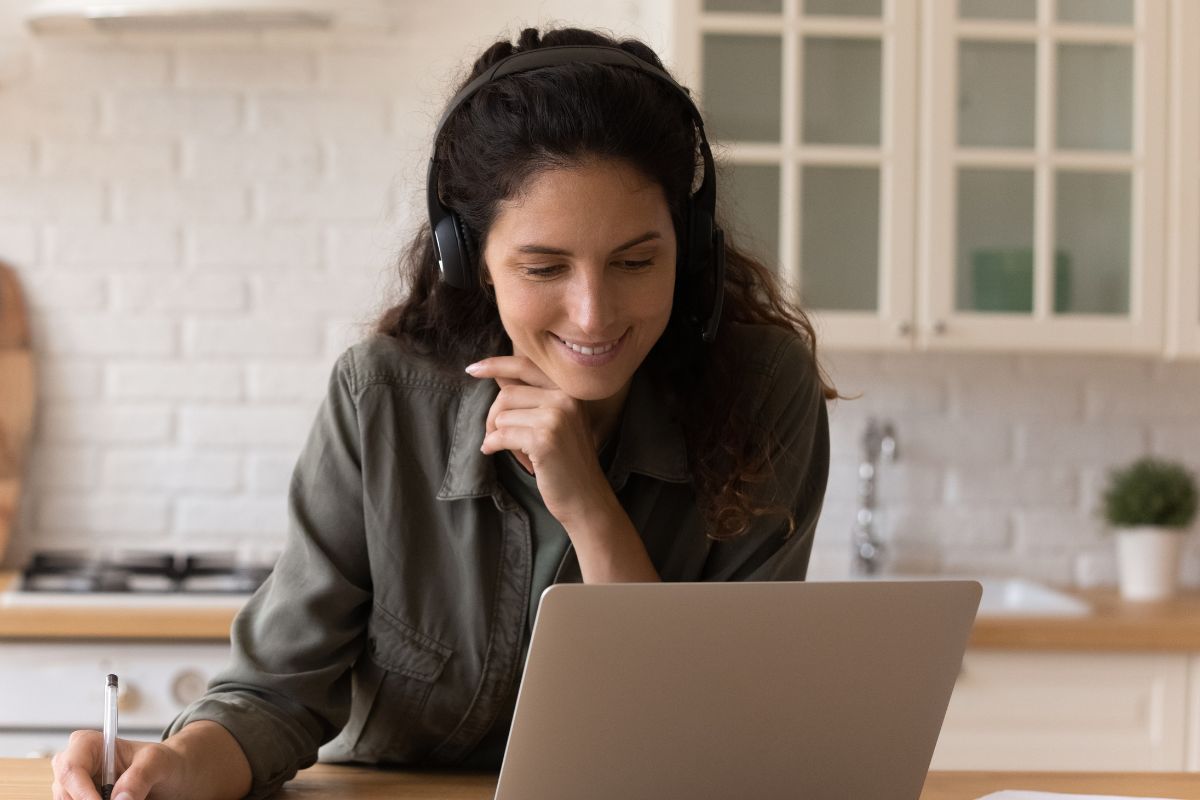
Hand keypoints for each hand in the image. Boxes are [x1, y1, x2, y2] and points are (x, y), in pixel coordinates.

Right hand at [52, 730, 183, 799]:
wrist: (167, 776)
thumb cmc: (160, 761)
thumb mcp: (158, 762)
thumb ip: (140, 776)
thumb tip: (120, 799)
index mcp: (87, 744)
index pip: (71, 768)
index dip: (81, 792)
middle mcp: (73, 766)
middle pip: (64, 793)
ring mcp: (72, 788)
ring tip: (126, 799)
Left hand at [467, 355, 611, 527]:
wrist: (586, 497)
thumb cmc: (566, 461)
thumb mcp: (555, 421)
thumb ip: (530, 397)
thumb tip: (497, 374)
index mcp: (570, 390)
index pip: (526, 366)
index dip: (496, 365)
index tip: (472, 369)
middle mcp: (566, 398)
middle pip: (508, 393)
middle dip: (493, 415)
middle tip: (492, 434)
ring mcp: (556, 417)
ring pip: (503, 415)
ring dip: (496, 434)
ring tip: (508, 449)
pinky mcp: (544, 439)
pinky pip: (502, 435)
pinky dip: (492, 445)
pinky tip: (492, 452)